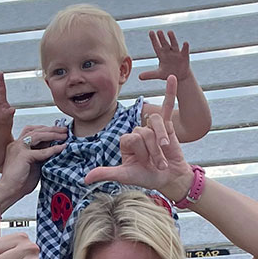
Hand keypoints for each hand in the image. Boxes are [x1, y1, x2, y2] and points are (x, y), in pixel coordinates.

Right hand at [0, 124, 67, 202]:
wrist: (9, 190)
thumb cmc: (19, 181)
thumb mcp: (33, 164)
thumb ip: (40, 155)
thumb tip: (54, 148)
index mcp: (17, 146)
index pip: (32, 131)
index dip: (45, 130)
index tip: (57, 130)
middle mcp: (17, 144)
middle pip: (36, 130)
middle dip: (51, 129)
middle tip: (64, 130)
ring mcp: (19, 148)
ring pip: (38, 135)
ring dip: (53, 134)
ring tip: (64, 135)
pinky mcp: (23, 156)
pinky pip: (42, 151)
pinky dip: (53, 149)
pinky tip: (62, 148)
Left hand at [83, 75, 193, 196]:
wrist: (168, 178)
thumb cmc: (147, 177)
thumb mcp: (125, 176)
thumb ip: (106, 173)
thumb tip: (85, 179)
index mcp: (125, 141)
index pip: (130, 138)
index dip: (140, 152)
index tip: (145, 165)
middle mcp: (137, 132)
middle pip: (143, 133)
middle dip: (152, 151)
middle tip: (157, 164)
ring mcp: (152, 127)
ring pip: (154, 124)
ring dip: (161, 140)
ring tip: (165, 153)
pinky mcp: (167, 125)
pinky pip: (167, 106)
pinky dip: (170, 92)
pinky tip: (172, 78)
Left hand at [137, 30, 192, 83]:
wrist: (180, 77)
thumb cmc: (168, 73)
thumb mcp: (159, 74)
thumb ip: (150, 74)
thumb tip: (139, 77)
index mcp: (161, 55)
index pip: (157, 46)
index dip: (154, 39)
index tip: (151, 32)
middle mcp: (168, 52)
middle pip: (164, 43)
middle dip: (162, 38)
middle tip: (159, 31)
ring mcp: (176, 53)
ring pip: (174, 44)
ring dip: (172, 38)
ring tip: (169, 32)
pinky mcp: (184, 56)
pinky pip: (184, 51)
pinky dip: (185, 47)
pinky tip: (185, 43)